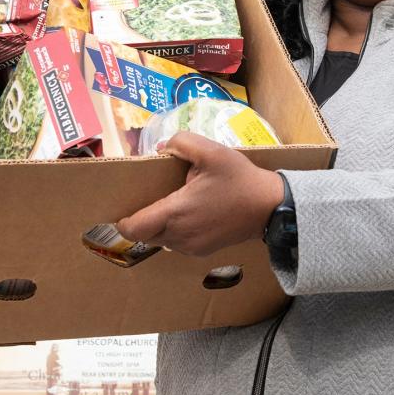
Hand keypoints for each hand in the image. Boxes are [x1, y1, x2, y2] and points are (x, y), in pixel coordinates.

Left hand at [117, 132, 283, 257]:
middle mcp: (179, 236)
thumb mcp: (211, 151)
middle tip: (151, 197)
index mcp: (176, 213)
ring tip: (175, 202)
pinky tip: (190, 212)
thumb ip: (181, 142)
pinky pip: (177, 243)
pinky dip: (176, 230)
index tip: (125, 206)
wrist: (270, 208)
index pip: (134, 229)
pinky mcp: (202, 251)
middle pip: (145, 234)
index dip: (123, 220)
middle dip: (142, 219)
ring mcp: (191, 247)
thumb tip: (161, 148)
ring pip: (161, 239)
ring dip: (160, 224)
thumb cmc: (239, 179)